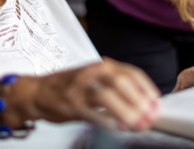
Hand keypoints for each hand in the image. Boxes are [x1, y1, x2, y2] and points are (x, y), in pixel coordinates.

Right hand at [7, 57, 159, 130]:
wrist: (38, 92)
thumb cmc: (71, 85)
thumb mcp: (95, 78)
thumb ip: (115, 86)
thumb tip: (141, 101)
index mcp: (101, 65)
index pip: (130, 72)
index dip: (146, 86)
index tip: (156, 100)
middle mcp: (92, 72)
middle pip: (121, 82)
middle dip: (139, 100)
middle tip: (151, 115)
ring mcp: (80, 88)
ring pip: (107, 96)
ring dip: (126, 111)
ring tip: (138, 124)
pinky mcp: (70, 104)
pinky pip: (92, 113)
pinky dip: (108, 122)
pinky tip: (118, 128)